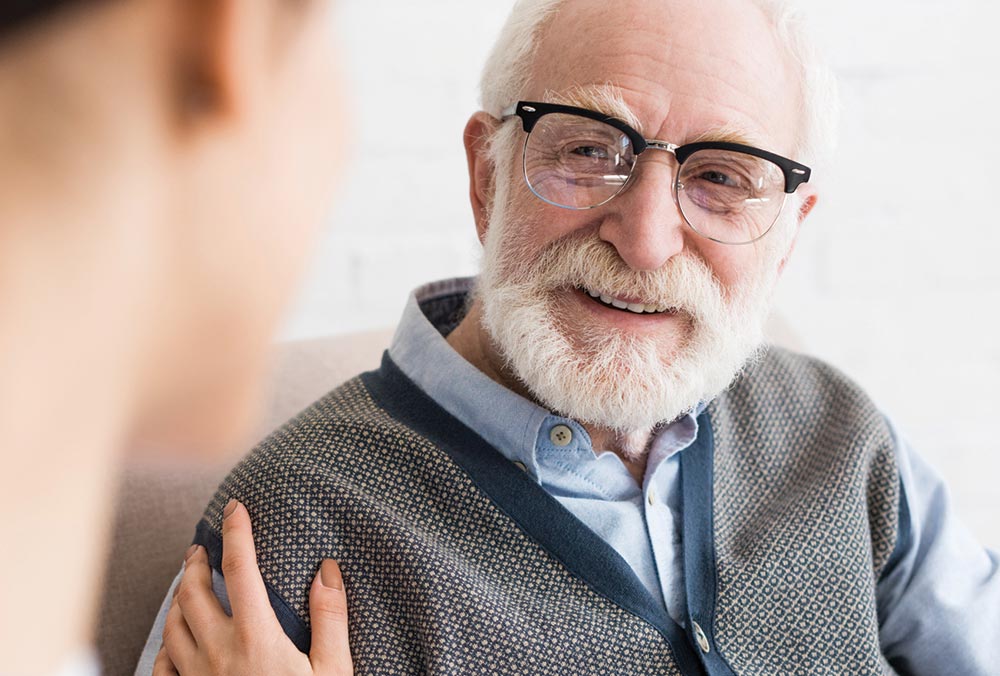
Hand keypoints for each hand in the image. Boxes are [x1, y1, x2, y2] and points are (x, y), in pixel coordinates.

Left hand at [153, 499, 353, 675]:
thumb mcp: (334, 671)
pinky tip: (176, 641)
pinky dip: (167, 644)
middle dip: (195, 562)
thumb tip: (327, 569)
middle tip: (201, 547)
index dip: (236, 532)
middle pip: (193, 593)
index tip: (235, 507)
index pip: (240, 569)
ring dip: (179, 598)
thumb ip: (330, 617)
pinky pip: (163, 667)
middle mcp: (218, 654)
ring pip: (172, 626)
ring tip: (188, 585)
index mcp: (257, 638)